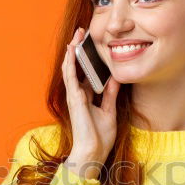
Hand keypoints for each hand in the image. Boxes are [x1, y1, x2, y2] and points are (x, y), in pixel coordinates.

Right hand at [61, 26, 120, 180]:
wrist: (93, 152)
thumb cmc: (100, 137)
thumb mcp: (109, 111)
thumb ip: (110, 94)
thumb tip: (114, 78)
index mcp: (86, 97)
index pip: (86, 72)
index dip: (88, 58)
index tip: (92, 44)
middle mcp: (78, 94)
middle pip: (77, 67)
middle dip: (79, 50)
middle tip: (83, 33)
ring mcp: (74, 96)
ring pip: (71, 68)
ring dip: (72, 51)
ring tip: (76, 35)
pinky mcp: (74, 98)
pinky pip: (70, 76)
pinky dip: (70, 62)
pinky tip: (71, 50)